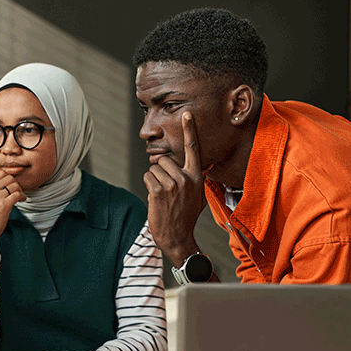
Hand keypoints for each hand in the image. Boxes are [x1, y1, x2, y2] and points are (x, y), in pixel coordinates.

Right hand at [0, 170, 25, 264]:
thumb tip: (8, 180)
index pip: (1, 173)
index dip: (10, 177)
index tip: (13, 185)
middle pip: (9, 177)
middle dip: (16, 184)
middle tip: (17, 192)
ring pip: (15, 185)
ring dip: (20, 190)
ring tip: (20, 197)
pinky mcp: (4, 205)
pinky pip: (18, 194)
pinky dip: (23, 196)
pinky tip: (22, 200)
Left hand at [143, 112, 206, 265]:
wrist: (177, 236)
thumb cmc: (186, 215)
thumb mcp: (198, 195)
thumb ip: (197, 178)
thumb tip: (202, 165)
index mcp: (196, 177)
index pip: (194, 149)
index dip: (190, 130)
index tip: (187, 114)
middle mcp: (186, 178)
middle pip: (164, 159)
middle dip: (161, 171)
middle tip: (167, 189)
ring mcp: (172, 185)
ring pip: (154, 168)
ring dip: (154, 180)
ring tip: (163, 196)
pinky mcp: (158, 191)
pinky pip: (147, 177)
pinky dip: (148, 186)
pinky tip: (156, 199)